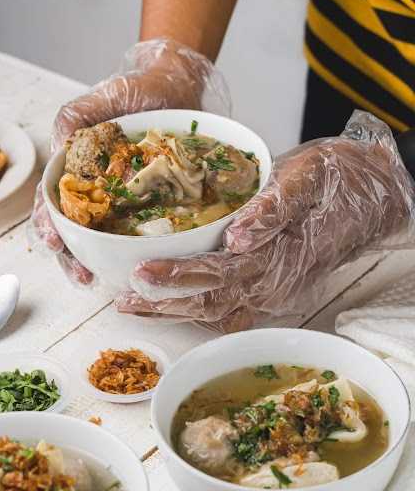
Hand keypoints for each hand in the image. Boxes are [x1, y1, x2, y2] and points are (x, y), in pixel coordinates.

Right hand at [30, 38, 229, 285]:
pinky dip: (135, 250)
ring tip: (101, 279)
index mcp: (75, 172)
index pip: (53, 205)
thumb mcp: (96, 100)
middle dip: (72, 258)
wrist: (175, 85)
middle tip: (82, 276)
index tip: (55, 242)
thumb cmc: (132, 91)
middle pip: (75, 232)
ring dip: (98, 262)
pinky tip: (139, 265)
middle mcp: (96, 191)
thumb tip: (56, 151)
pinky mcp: (153, 203)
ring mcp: (124, 201)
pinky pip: (142, 231)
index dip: (50, 226)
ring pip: (104, 239)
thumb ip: (71, 121)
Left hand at [116, 111, 414, 331]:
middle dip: (164, 301)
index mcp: (278, 255)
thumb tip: (238, 236)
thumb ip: (272, 208)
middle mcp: (273, 284)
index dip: (179, 275)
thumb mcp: (305, 178)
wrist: (365, 199)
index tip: (144, 270)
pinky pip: (228, 312)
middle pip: (211, 301)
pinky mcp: (270, 293)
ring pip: (216, 312)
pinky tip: (168, 305)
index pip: (219, 272)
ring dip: (173, 312)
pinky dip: (194, 311)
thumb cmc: (332, 183)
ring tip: (134, 305)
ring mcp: (272, 294)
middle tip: (125, 297)